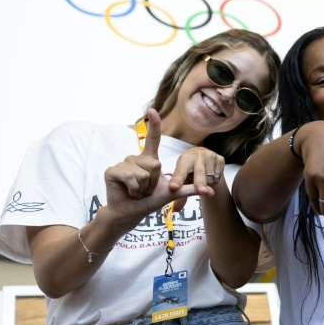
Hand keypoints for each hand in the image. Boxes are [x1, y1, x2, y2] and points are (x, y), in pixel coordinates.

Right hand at [102, 109, 198, 232]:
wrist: (131, 214)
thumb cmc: (149, 202)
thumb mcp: (172, 193)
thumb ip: (190, 188)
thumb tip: (211, 191)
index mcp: (149, 159)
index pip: (153, 139)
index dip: (154, 125)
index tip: (152, 110)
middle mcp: (136, 158)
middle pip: (155, 164)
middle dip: (154, 183)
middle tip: (145, 190)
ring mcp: (123, 163)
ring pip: (143, 173)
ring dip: (143, 188)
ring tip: (137, 192)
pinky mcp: (112, 171)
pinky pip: (130, 177)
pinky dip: (134, 190)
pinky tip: (129, 193)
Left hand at [167, 147, 224, 197]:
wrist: (202, 156)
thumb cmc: (189, 169)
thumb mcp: (183, 178)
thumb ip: (180, 192)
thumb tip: (176, 210)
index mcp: (185, 159)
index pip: (180, 171)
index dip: (177, 179)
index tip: (174, 188)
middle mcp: (198, 155)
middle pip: (199, 172)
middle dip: (200, 182)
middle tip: (201, 191)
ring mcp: (211, 156)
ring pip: (210, 177)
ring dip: (207, 184)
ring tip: (202, 180)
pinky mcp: (221, 159)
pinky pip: (218, 176)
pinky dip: (214, 180)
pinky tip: (210, 176)